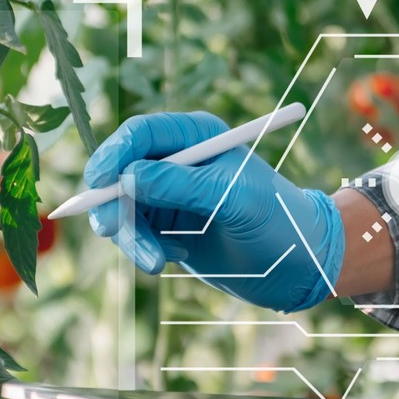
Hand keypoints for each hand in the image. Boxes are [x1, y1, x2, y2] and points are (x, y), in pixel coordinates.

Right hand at [85, 112, 342, 313]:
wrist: (298, 264)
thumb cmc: (277, 220)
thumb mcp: (233, 198)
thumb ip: (180, 185)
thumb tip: (127, 178)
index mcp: (196, 136)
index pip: (141, 135)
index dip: (114, 154)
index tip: (99, 183)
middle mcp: (177, 161)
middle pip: (120, 172)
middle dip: (113, 204)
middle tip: (112, 230)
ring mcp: (169, 195)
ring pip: (122, 209)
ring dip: (131, 237)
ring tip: (157, 262)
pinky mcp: (167, 227)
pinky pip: (134, 234)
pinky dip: (143, 249)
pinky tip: (173, 258)